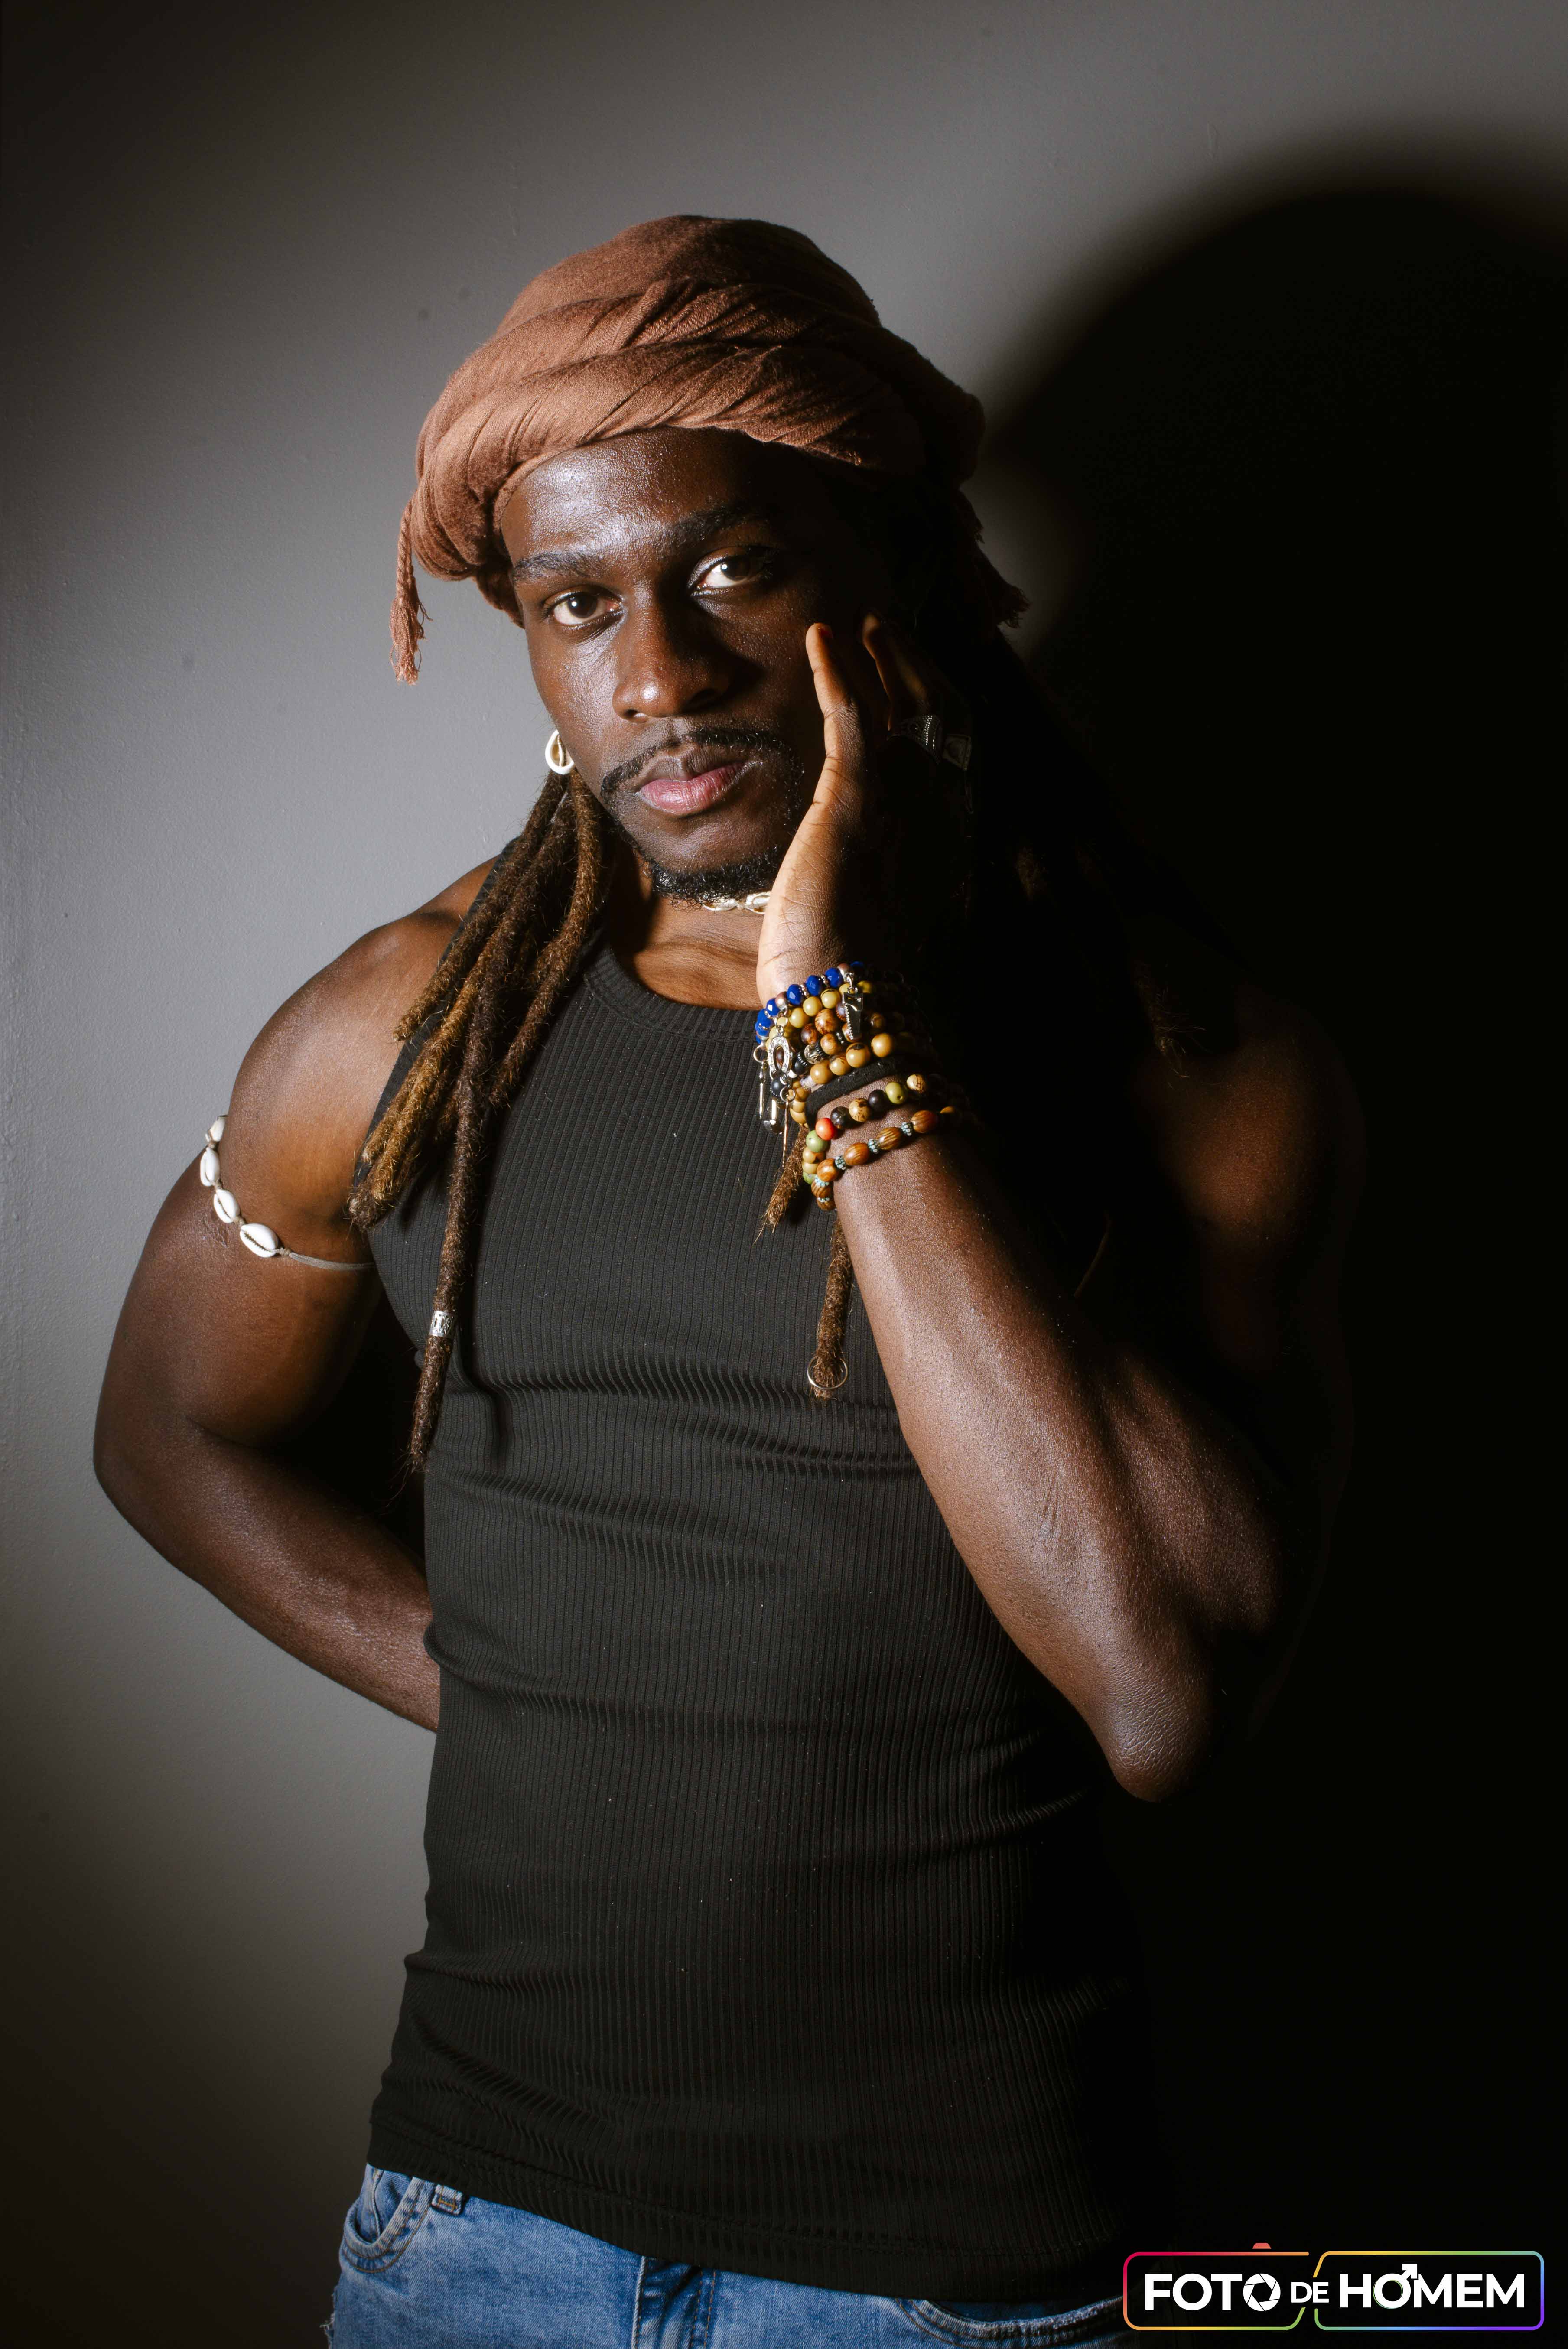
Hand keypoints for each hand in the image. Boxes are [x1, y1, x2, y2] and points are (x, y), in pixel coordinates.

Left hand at [755, 613, 963, 1005]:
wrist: (834, 998)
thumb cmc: (837, 964)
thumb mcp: (857, 896)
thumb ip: (861, 856)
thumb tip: (842, 843)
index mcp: (938, 835)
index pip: (944, 745)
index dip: (926, 696)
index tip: (899, 664)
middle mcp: (933, 812)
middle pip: (939, 714)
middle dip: (913, 665)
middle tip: (884, 625)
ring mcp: (901, 804)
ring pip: (906, 706)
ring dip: (882, 659)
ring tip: (859, 623)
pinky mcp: (856, 801)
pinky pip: (855, 719)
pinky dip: (837, 674)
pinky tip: (821, 639)